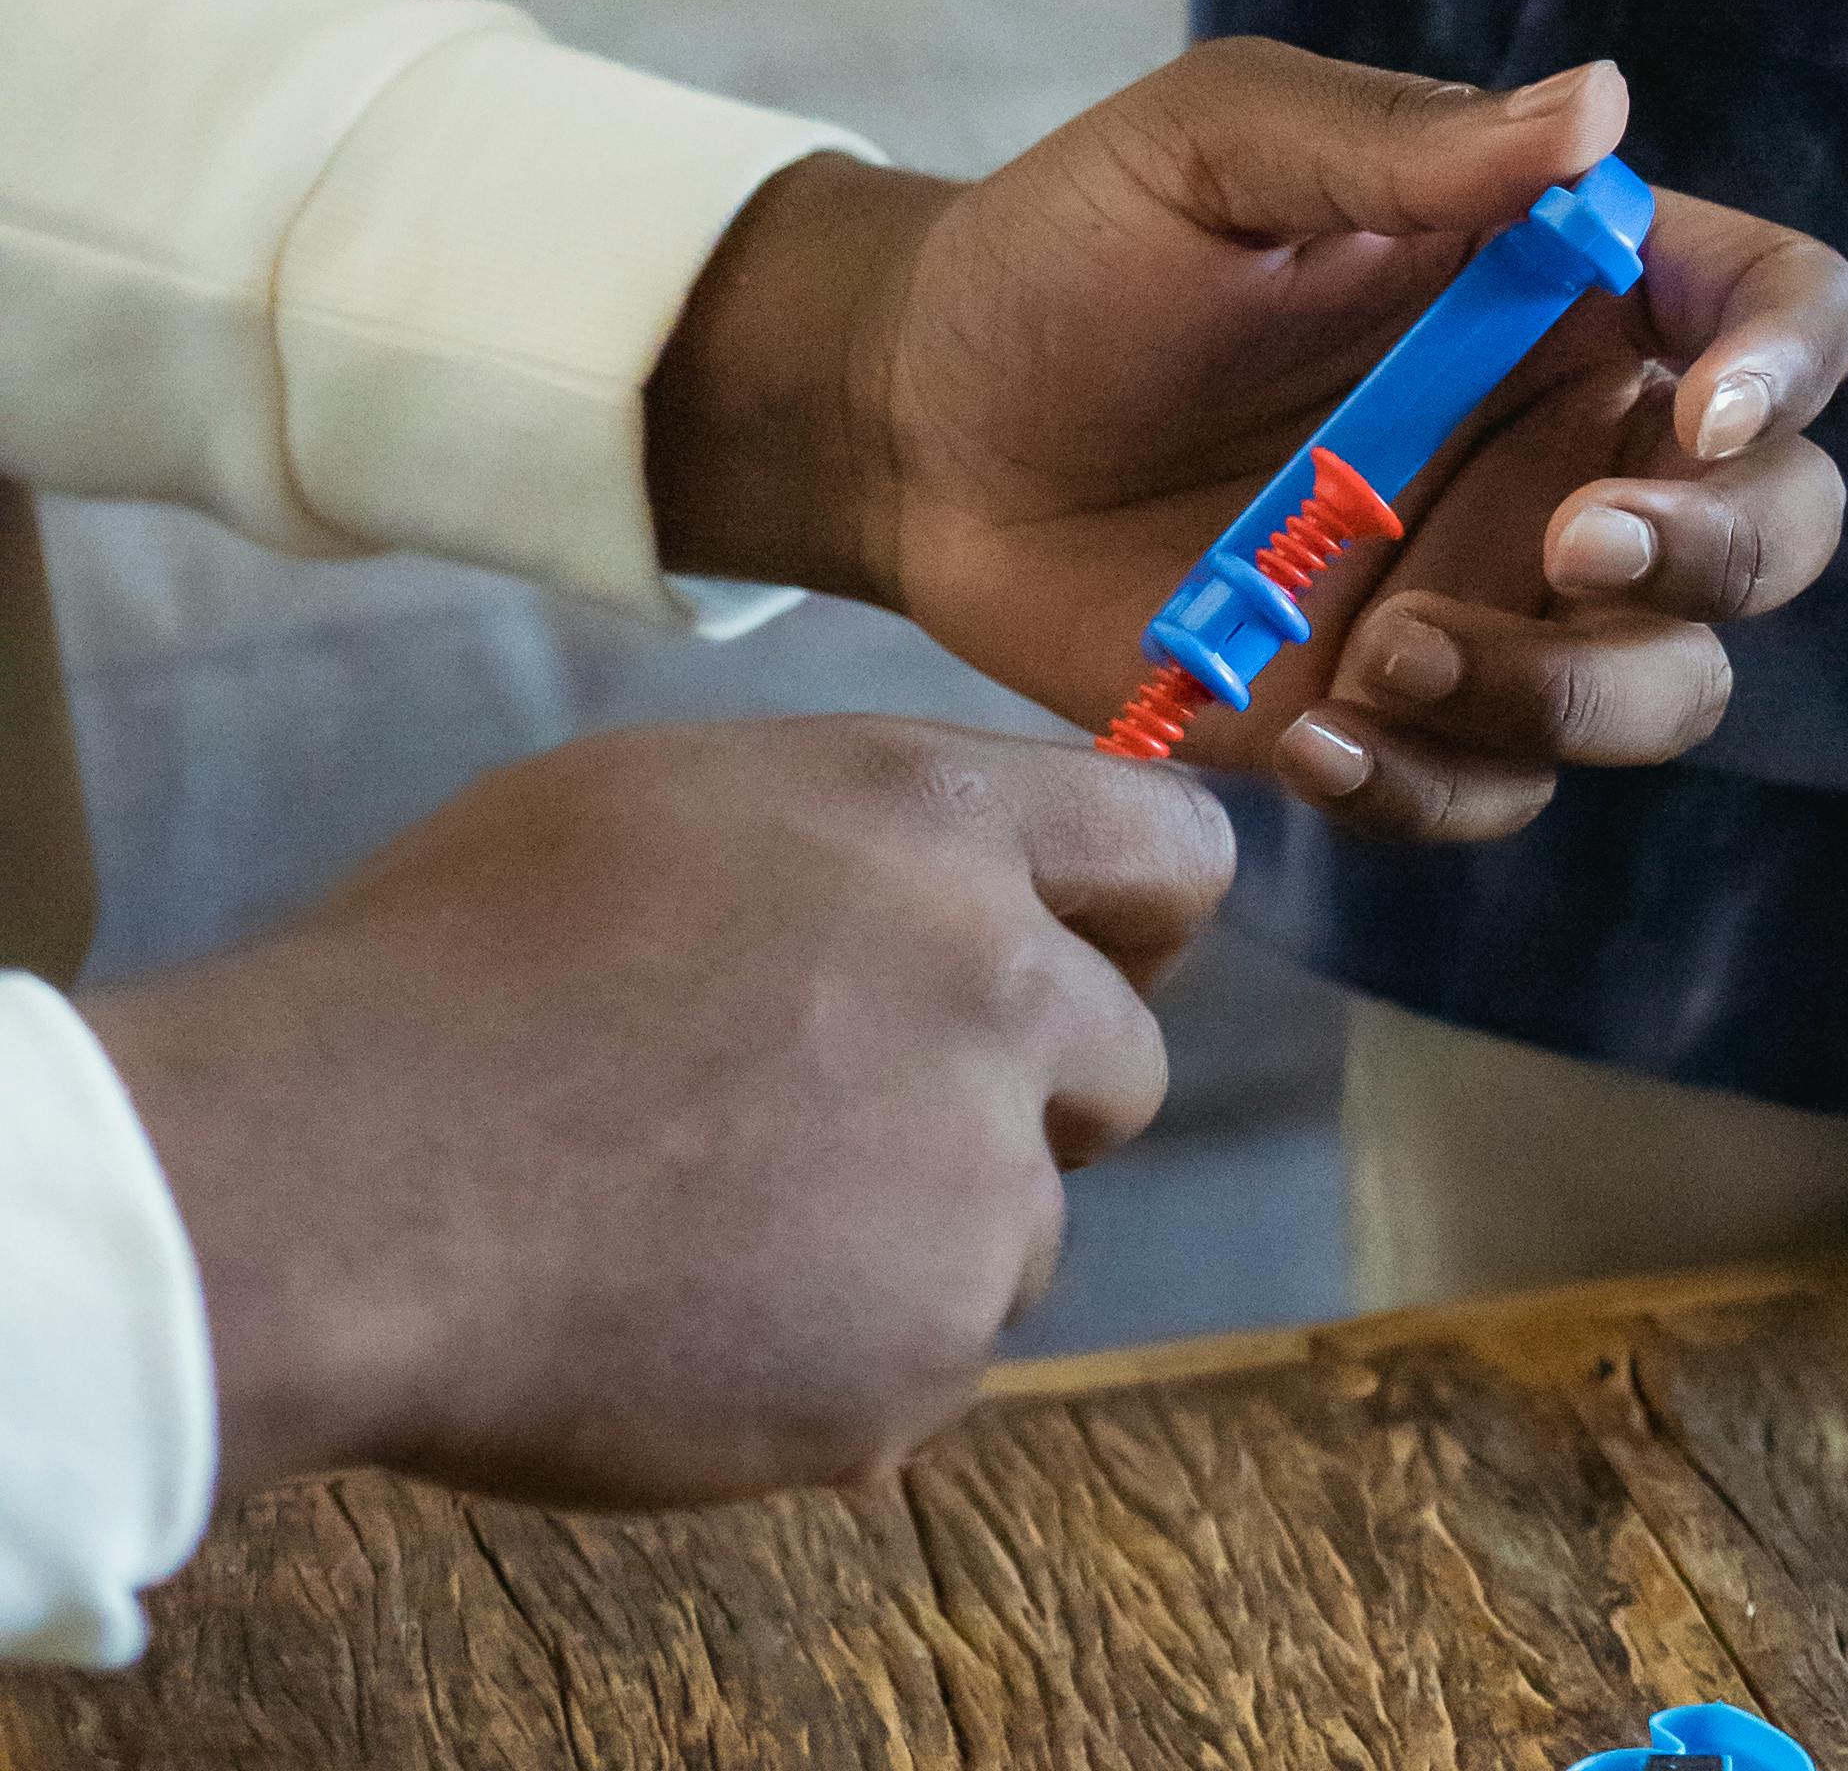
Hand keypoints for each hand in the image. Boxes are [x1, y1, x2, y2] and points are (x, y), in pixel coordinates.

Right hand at [88, 720, 1225, 1510]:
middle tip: (858, 1131)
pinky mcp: (920, 1352)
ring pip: (1022, 1227)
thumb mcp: (673, 802)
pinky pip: (929, 1362)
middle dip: (1027, 1103)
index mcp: (933, 820)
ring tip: (730, 1236)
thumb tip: (916, 887)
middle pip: (1125, 1061)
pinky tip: (699, 1328)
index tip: (1084, 965)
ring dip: (921, 1242)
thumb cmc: (460, 964)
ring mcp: (971, 1177)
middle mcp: (995, 981)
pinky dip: (845, 1364)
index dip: (1136, 918)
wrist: (354, 1177)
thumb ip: (849, 844)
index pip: (1174, 847)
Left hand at [644, 49, 1847, 841]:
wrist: (918, 424)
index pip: (1778, 308)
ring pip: (1668, 688)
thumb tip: (1606, 105)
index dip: (1790, 363)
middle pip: (1779, 523)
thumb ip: (1409, 144)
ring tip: (1385, 652)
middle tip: (1570, 547)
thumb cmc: (1073, 245)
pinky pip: (1495, 790)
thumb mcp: (1219, 146)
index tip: (1702, 410)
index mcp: (1564, 275)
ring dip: (1572, 693)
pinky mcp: (1400, 713)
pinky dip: (1434, 785)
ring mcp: (1493, 590)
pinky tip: (1308, 731)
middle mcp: (1566, 435)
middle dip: (1717, 554)